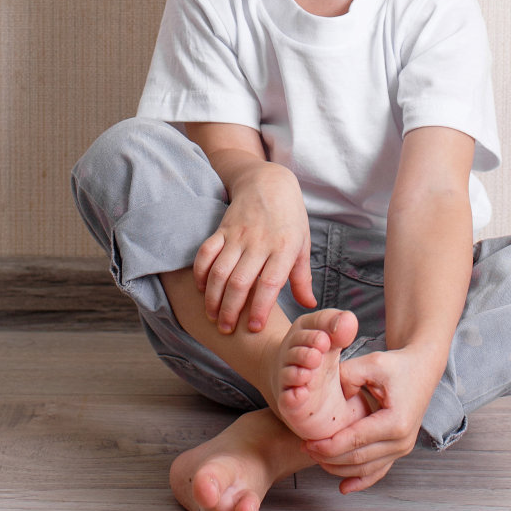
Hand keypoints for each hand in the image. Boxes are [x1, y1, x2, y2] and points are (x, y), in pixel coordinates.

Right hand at [192, 162, 315, 333]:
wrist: (269, 181)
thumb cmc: (290, 217)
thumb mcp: (303, 244)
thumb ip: (303, 278)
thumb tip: (310, 306)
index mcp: (284, 248)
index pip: (270, 283)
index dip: (261, 307)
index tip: (254, 328)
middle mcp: (260, 242)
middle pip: (240, 282)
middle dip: (231, 310)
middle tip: (227, 329)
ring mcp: (238, 235)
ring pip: (220, 271)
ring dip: (213, 297)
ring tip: (213, 316)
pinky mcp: (222, 228)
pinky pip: (206, 252)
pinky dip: (200, 272)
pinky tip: (201, 289)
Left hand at [301, 346, 443, 492]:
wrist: (422, 369)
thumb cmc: (397, 365)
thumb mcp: (372, 363)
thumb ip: (347, 376)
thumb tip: (326, 396)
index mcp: (396, 422)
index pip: (356, 441)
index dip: (329, 445)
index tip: (307, 442)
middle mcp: (402, 441)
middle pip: (359, 459)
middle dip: (328, 457)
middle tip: (305, 448)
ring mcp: (402, 448)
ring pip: (366, 469)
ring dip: (339, 468)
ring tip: (316, 457)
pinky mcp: (399, 450)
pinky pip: (378, 471)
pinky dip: (360, 481)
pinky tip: (343, 487)